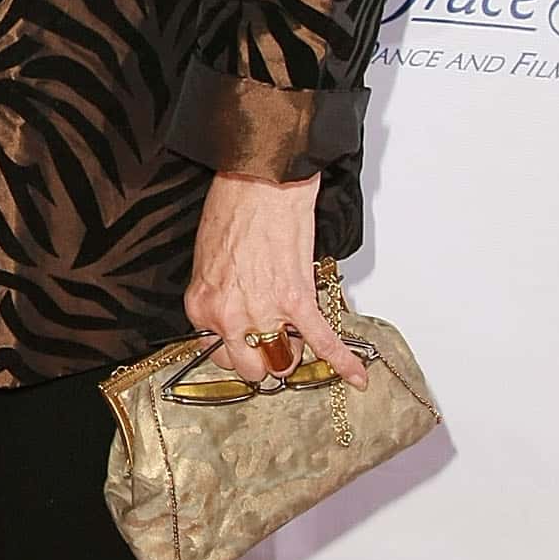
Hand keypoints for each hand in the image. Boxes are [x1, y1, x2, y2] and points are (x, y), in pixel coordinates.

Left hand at [184, 171, 369, 388]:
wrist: (259, 183)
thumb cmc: (232, 210)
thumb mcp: (207, 263)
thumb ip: (217, 297)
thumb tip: (232, 316)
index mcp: (203, 306)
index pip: (215, 352)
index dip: (232, 347)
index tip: (241, 343)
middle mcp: (230, 316)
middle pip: (249, 367)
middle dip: (261, 359)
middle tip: (269, 344)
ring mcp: (265, 311)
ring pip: (282, 362)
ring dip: (291, 356)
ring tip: (295, 341)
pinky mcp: (298, 300)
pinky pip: (323, 341)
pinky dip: (342, 361)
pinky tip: (355, 377)